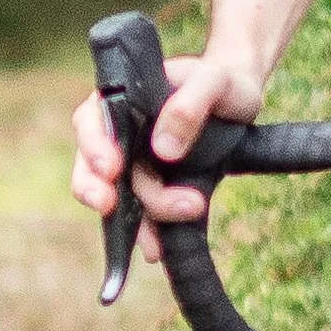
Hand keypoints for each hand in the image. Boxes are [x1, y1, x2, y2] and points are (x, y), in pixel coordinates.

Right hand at [70, 50, 264, 258]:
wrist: (240, 107)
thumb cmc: (220, 83)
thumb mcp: (212, 81)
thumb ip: (189, 104)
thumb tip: (164, 148)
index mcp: (120, 101)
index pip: (90, 121)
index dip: (93, 147)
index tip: (111, 167)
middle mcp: (119, 137)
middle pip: (91, 166)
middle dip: (95, 189)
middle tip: (109, 205)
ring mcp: (135, 168)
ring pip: (118, 198)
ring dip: (138, 217)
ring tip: (177, 218)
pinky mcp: (155, 192)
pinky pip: (143, 218)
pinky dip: (149, 235)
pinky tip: (158, 249)